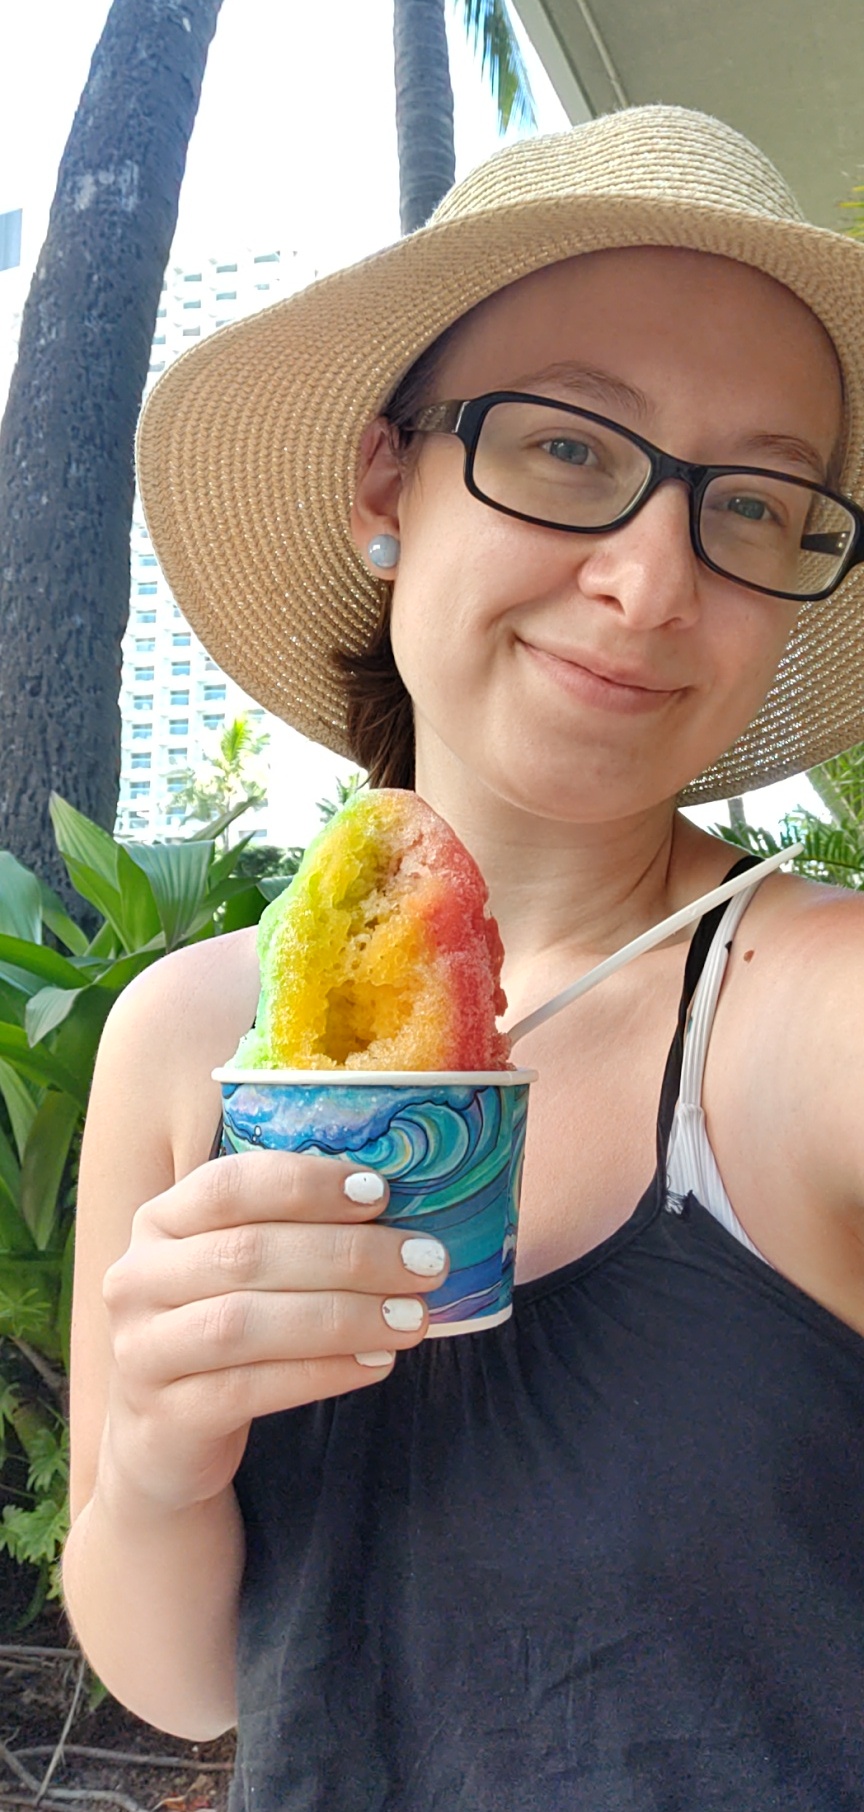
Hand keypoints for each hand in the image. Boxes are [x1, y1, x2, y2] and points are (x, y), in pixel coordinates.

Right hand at [99, 1151, 446, 1512]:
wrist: (163, 1435)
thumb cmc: (220, 1326)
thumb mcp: (235, 1267)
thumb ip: (290, 1229)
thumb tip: (393, 1204)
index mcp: (160, 1221)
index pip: (228, 1186)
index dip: (306, 1185)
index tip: (381, 1193)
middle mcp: (137, 1278)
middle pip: (248, 1254)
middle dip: (349, 1256)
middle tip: (426, 1263)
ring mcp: (141, 1350)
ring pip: (245, 1323)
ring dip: (342, 1317)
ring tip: (413, 1318)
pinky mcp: (164, 1416)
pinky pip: (248, 1389)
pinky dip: (321, 1373)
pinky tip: (376, 1363)